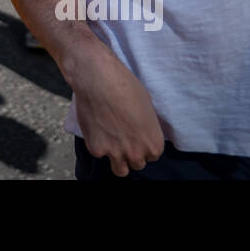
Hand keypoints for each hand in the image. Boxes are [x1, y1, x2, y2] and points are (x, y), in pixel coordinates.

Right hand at [70, 47, 165, 176]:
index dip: (143, 145)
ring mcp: (116, 153)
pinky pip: (99, 154)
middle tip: (122, 137)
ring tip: (111, 143)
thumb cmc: (125, 86)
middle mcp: (137, 153)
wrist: (99, 80)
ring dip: (117, 159)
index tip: (136, 136)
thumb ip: (147, 126)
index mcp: (153, 143)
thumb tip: (142, 130)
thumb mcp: (147, 106)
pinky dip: (97, 144)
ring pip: (120, 170)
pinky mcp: (96, 149)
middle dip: (131, 153)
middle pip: (137, 164)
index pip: (152, 156)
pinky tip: (96, 127)